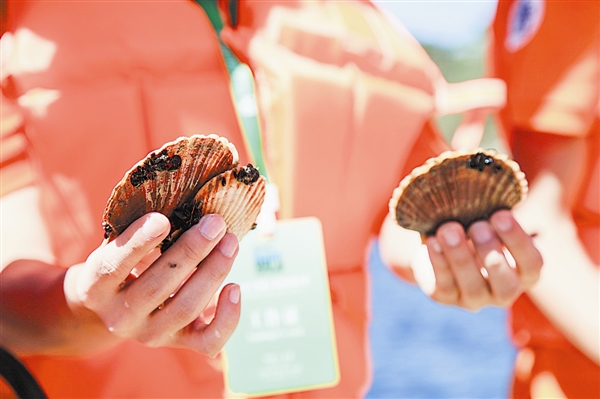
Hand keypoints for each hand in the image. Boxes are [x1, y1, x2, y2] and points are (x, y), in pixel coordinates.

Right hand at [64, 212, 240, 356]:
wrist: (111, 306)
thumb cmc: (121, 261)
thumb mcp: (117, 241)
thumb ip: (139, 224)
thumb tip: (179, 182)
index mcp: (95, 287)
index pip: (112, 266)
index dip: (138, 242)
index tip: (162, 218)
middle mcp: (119, 317)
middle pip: (156, 287)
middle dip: (190, 252)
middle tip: (215, 222)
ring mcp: (150, 334)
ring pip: (186, 308)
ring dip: (213, 272)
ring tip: (231, 241)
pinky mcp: (178, 343)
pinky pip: (207, 342)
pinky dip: (227, 318)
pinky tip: (235, 287)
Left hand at [423, 209, 541, 309]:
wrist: (442, 241)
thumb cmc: (474, 225)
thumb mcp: (487, 218)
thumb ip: (492, 211)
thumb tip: (486, 187)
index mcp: (524, 272)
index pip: (532, 264)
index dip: (518, 241)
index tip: (500, 214)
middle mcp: (503, 292)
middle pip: (506, 283)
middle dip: (491, 252)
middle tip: (477, 225)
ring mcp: (474, 299)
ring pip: (472, 287)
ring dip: (460, 256)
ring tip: (449, 229)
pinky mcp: (446, 297)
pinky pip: (443, 285)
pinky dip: (438, 261)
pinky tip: (432, 240)